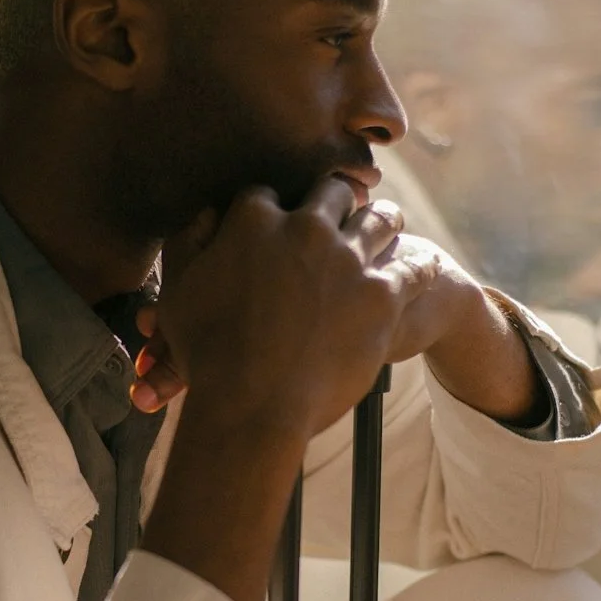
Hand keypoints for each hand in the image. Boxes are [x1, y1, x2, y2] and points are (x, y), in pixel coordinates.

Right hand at [134, 180, 407, 442]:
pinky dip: (416, 266)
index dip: (278, 203)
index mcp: (254, 220)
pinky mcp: (383, 294)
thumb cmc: (208, 355)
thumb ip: (189, 242)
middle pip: (331, 195)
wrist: (253, 406)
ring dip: (383, 219)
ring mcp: (349, 259)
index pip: (269, 194)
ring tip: (390, 223)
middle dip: (336, 199)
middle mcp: (306, 227)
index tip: (286, 211)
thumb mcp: (179, 292)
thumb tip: (206, 212)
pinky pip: (412, 269)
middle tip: (348, 204)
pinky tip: (421, 268)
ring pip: (378, 221)